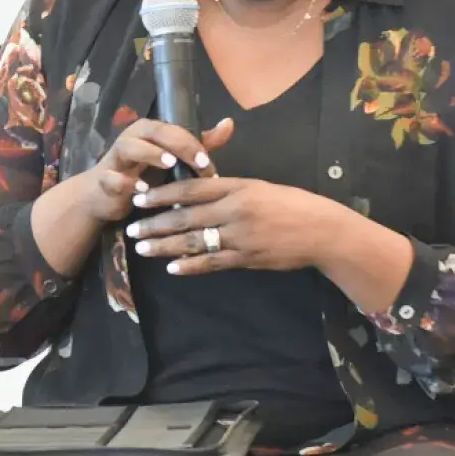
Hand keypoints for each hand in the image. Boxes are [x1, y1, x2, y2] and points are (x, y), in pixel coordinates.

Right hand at [76, 117, 234, 222]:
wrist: (105, 196)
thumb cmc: (143, 174)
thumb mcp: (173, 159)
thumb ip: (199, 144)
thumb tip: (228, 123)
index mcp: (149, 132)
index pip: (173, 128)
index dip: (193, 143)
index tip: (208, 163)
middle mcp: (132, 138)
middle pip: (154, 131)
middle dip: (178, 145)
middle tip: (198, 162)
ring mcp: (115, 157)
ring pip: (129, 146)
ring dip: (150, 154)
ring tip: (170, 165)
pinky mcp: (103, 179)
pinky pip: (111, 177)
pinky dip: (125, 182)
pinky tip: (142, 190)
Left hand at [125, 176, 339, 273]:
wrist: (323, 231)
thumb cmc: (292, 204)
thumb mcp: (259, 187)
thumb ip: (228, 189)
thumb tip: (195, 190)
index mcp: (237, 188)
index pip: (191, 189)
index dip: (162, 194)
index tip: (140, 198)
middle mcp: (235, 211)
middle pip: (185, 217)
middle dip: (154, 223)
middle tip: (131, 228)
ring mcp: (241, 237)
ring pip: (194, 241)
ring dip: (165, 246)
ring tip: (142, 248)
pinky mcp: (247, 258)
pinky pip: (213, 262)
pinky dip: (191, 265)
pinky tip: (172, 268)